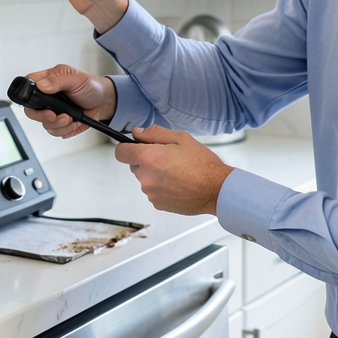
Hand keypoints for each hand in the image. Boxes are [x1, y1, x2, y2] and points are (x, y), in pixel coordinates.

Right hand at [22, 64, 116, 138]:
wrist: (103, 103)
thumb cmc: (90, 86)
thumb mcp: (76, 79)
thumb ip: (57, 81)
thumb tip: (41, 86)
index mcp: (48, 81)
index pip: (28, 85)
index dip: (28, 94)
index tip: (40, 101)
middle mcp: (47, 98)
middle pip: (30, 110)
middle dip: (42, 116)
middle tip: (54, 115)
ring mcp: (52, 111)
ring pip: (44, 124)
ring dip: (59, 124)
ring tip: (71, 117)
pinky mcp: (59, 124)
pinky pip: (55, 132)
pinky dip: (66, 129)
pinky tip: (75, 121)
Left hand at [114, 126, 233, 215]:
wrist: (216, 190)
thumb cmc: (202, 164)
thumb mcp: (181, 138)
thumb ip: (154, 133)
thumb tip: (137, 132)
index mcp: (149, 158)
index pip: (121, 152)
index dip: (127, 147)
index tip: (134, 147)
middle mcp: (146, 177)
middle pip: (134, 166)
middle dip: (146, 161)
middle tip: (168, 158)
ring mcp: (151, 193)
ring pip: (145, 179)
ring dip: (155, 175)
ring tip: (177, 172)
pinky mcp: (158, 204)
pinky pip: (154, 192)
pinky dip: (162, 187)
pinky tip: (178, 183)